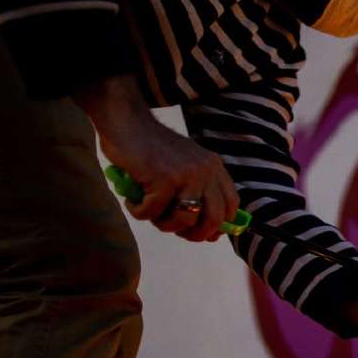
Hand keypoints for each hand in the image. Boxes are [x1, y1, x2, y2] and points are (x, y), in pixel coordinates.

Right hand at [73, 75, 238, 241]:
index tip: (203, 235)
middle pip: (213, 219)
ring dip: (163, 225)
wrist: (127, 122)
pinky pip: (153, 213)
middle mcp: (206, 170)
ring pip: (184, 220)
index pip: (231, 205)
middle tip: (174, 231)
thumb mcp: (185, 166)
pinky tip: (132, 201)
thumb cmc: (151, 149)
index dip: (218, 226)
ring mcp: (187, 175)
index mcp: (214, 167)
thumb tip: (211, 233)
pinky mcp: (164, 179)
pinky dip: (139, 212)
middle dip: (194, 235)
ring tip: (149, 212)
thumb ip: (198, 192)